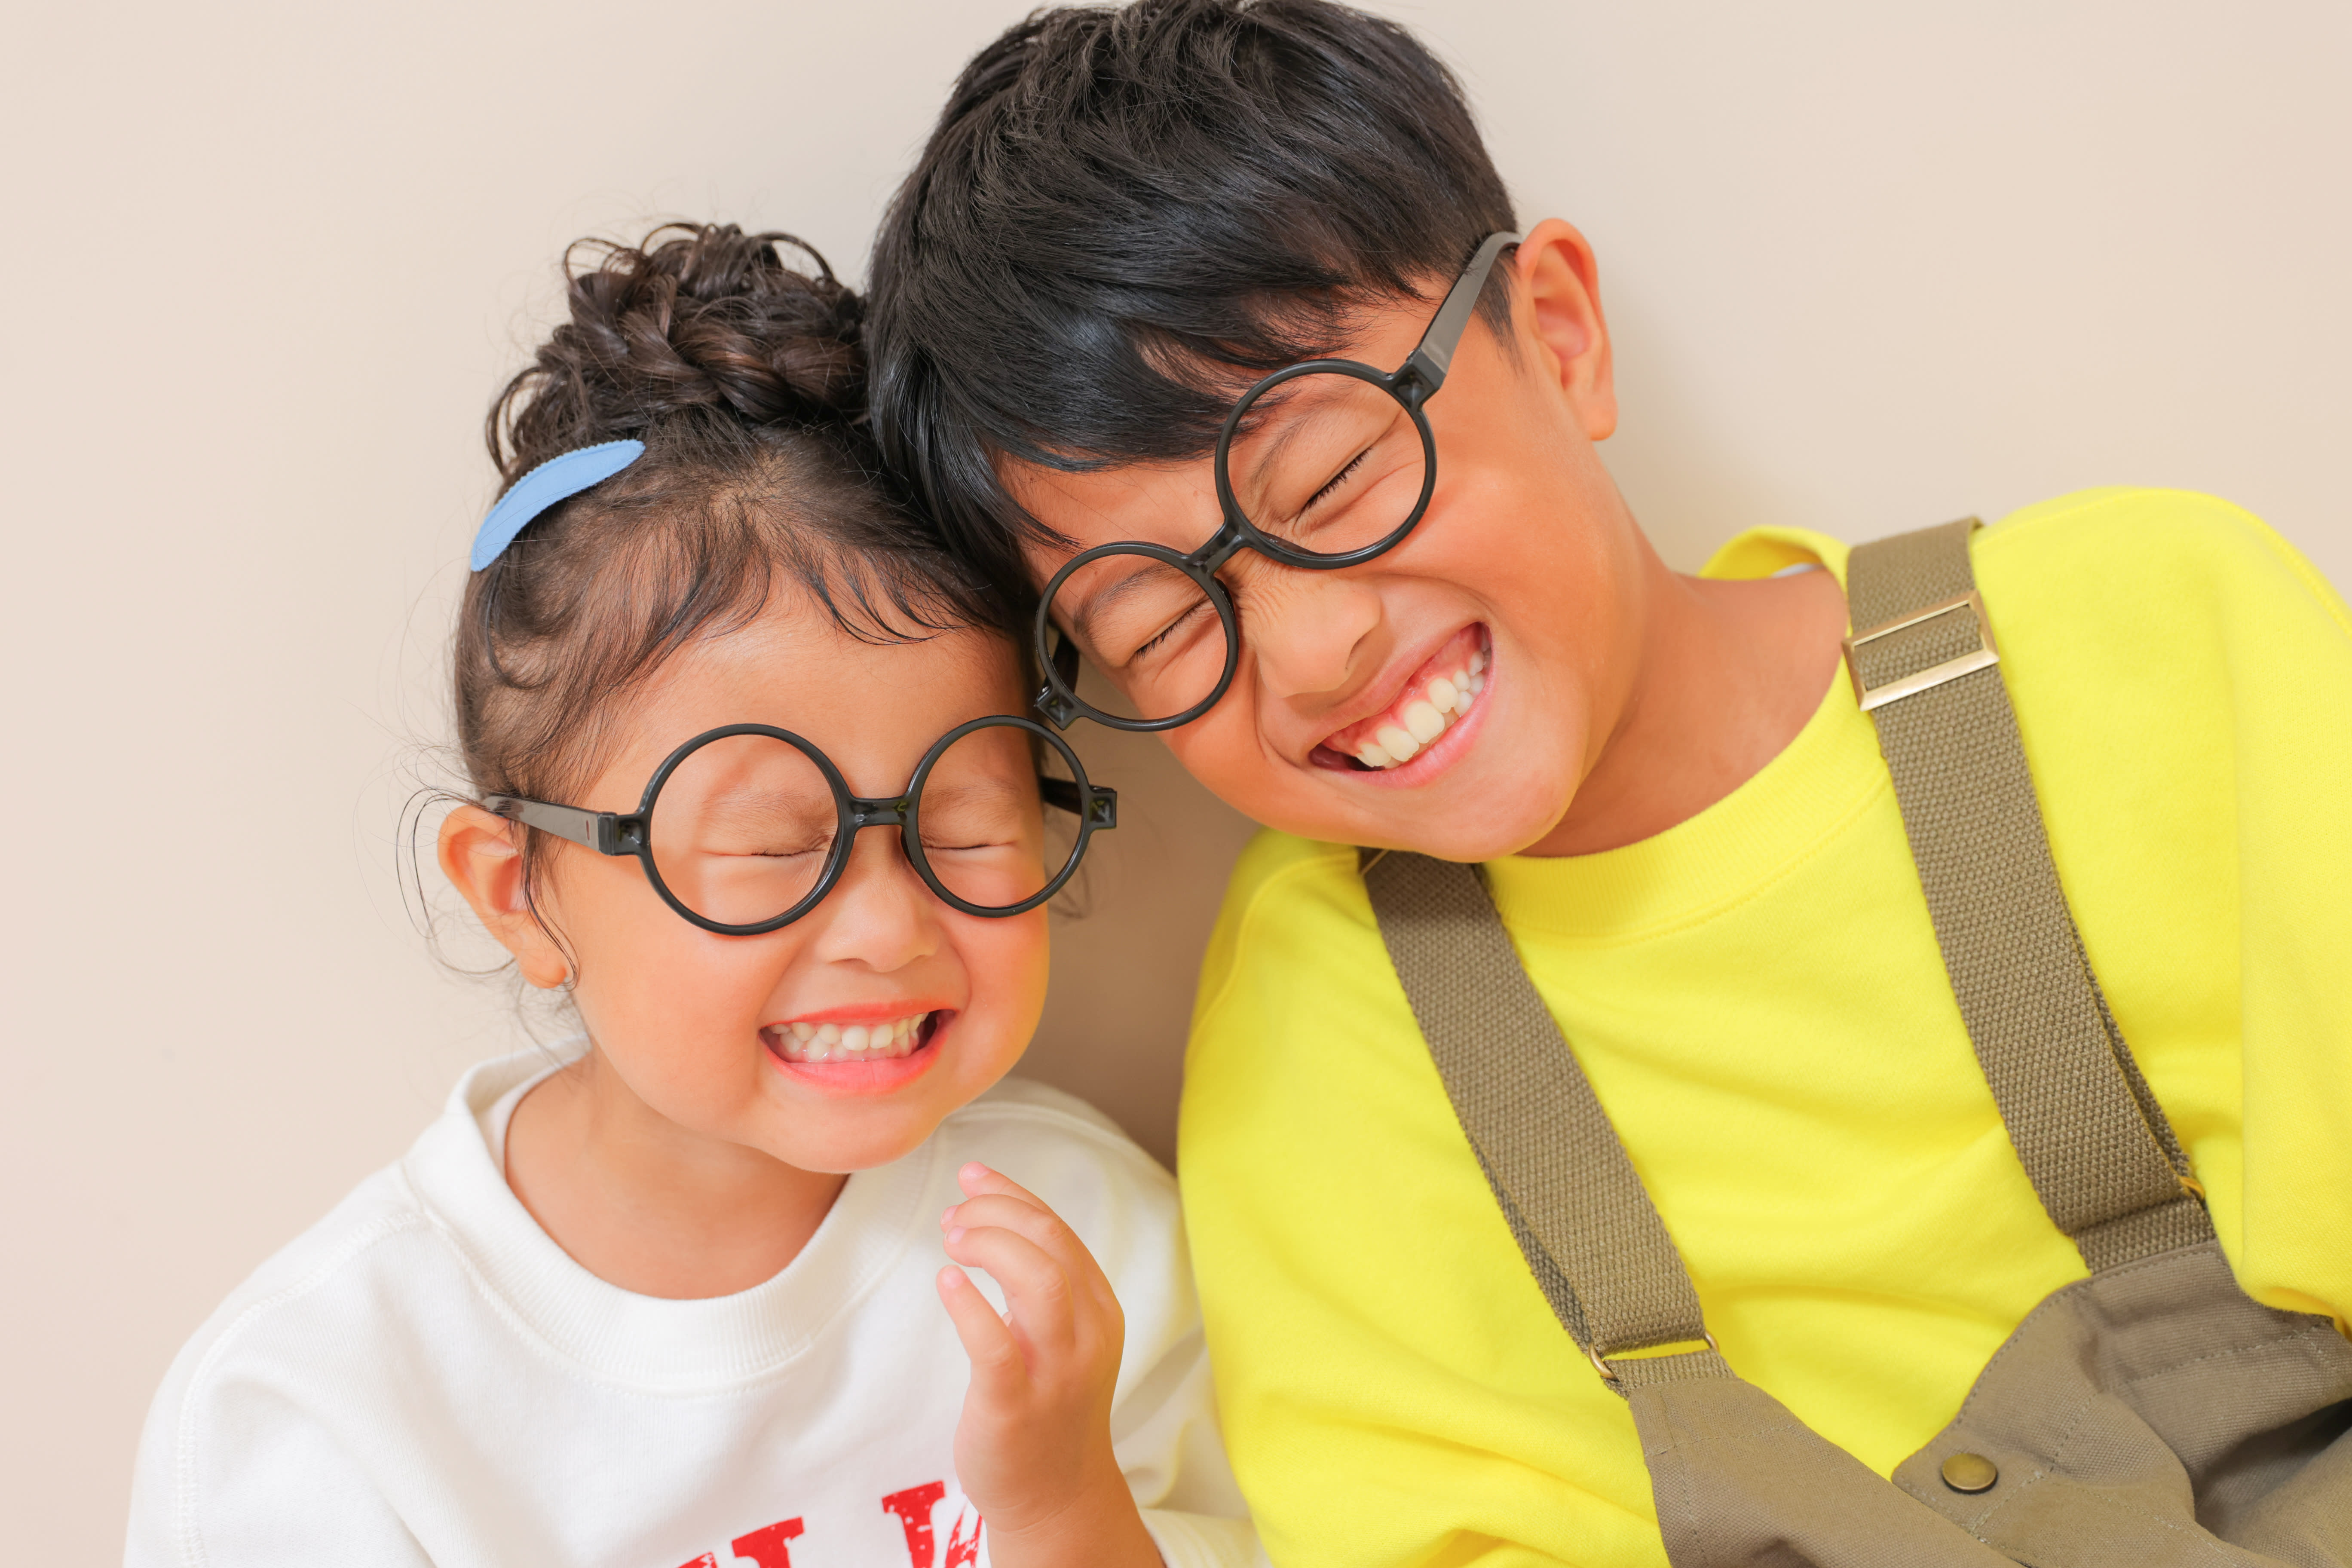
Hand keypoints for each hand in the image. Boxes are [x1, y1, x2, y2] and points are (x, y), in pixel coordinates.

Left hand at [937, 1163, 1162, 1567]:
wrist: (1055, 1495)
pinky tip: (947, 1281)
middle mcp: (1087, 1335)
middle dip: (996, 1213)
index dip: (1012, 1194)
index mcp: (1100, 1310)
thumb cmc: (1048, 1404)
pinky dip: (970, 1305)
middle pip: (1050, 1243)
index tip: (971, 1178)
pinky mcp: (1016, 1407)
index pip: (1060, 1230)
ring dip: (989, 1245)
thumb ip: (1041, 1280)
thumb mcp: (1063, 1334)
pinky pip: (996, 1346)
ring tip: (951, 1239)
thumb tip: (983, 1213)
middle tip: (954, 1214)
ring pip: (1038, 1282)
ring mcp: (1055, 1373)